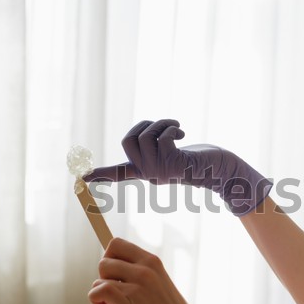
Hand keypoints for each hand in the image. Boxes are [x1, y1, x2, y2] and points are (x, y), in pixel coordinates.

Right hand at [84, 119, 272, 214]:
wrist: (222, 170)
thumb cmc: (201, 159)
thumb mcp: (174, 151)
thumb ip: (157, 144)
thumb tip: (148, 134)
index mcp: (148, 172)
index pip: (120, 173)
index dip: (101, 173)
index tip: (80, 179)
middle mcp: (150, 175)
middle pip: (128, 141)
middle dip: (144, 125)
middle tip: (164, 126)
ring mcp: (160, 173)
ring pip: (145, 136)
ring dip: (162, 123)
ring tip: (176, 127)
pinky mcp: (173, 165)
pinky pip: (160, 137)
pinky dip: (170, 127)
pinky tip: (182, 132)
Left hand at [88, 238, 207, 303]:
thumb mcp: (158, 282)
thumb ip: (138, 273)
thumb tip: (107, 268)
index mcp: (152, 261)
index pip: (116, 244)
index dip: (109, 258)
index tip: (115, 275)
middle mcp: (144, 270)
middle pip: (104, 261)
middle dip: (105, 278)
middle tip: (119, 294)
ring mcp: (137, 286)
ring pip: (99, 279)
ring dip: (102, 294)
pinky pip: (97, 292)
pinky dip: (97, 302)